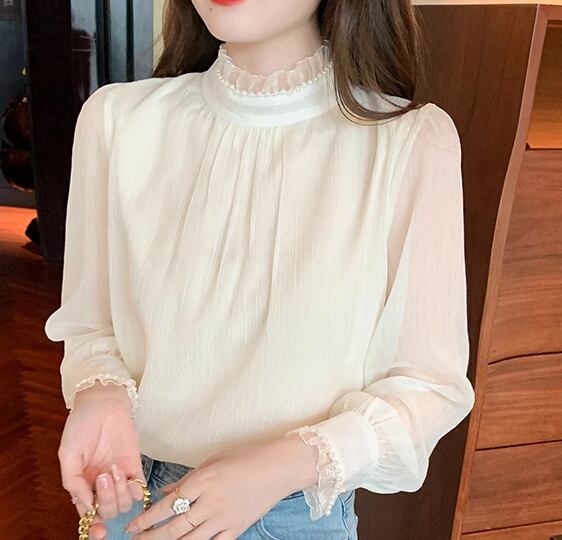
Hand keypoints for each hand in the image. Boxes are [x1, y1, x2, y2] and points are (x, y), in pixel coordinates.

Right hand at [58, 380, 145, 539]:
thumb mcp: (67, 454)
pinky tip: (125, 473)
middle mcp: (102, 485)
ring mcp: (120, 477)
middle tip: (102, 477)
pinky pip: (139, 489)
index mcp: (82, 485)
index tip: (98, 531)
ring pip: (124, 504)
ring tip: (111, 469)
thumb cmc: (81, 425)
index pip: (89, 516)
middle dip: (106, 502)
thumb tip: (86, 506)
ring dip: (118, 493)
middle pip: (108, 512)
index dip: (93, 527)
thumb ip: (73, 482)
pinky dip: (133, 488)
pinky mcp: (135, 465)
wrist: (103, 402)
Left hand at [124, 433, 318, 538]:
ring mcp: (224, 518)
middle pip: (174, 526)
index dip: (148, 518)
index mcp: (203, 481)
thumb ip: (187, 479)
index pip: (169, 504)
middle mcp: (210, 502)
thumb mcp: (213, 460)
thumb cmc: (247, 456)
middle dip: (151, 536)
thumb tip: (165, 493)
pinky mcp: (236, 529)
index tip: (133, 525)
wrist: (278, 467)